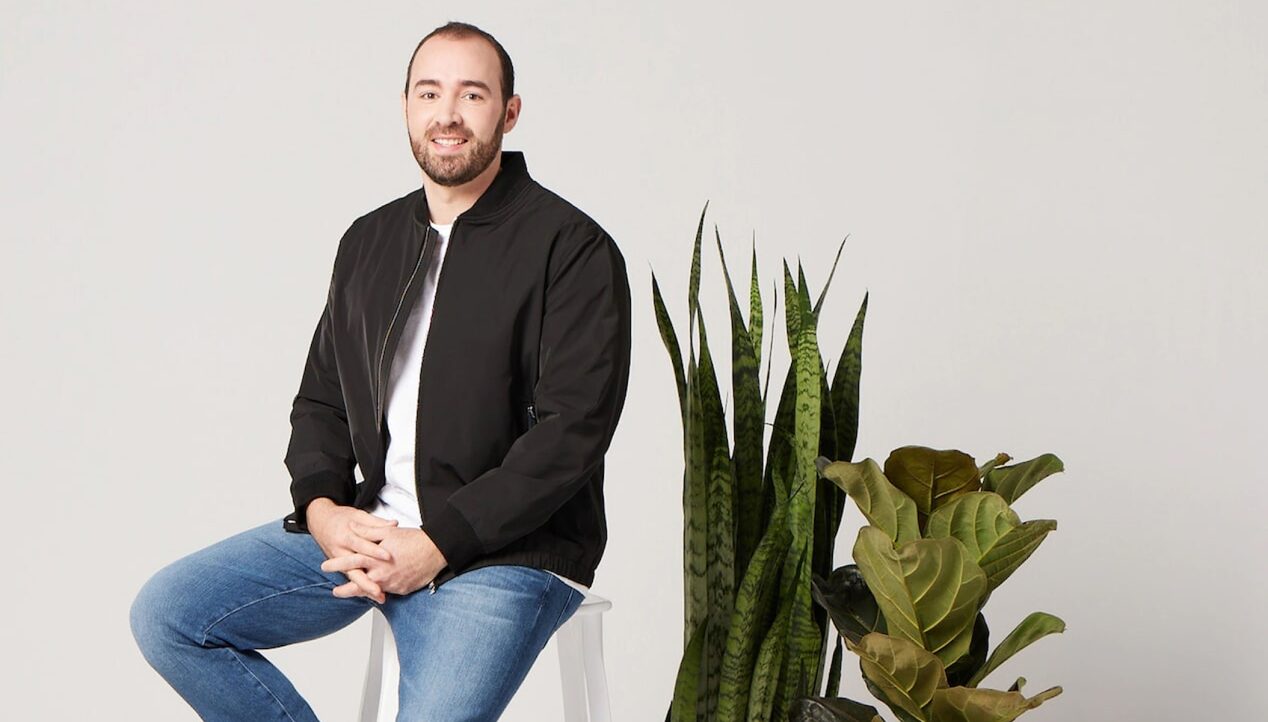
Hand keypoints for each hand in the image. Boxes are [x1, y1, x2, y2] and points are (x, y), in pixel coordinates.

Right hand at [306, 498, 397, 602]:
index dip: (375, 551)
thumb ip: (376, 523)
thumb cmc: (341, 518)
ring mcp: (339, 561)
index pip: (362, 545)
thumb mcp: (358, 516)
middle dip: (366, 581)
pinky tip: (373, 596)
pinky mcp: (341, 567)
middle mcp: (341, 551)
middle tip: (379, 590)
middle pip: (354, 569)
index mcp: (346, 536)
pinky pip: (352, 579)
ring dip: (365, 589)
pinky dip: (361, 588)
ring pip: (353, 577)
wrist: (320, 521)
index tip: (388, 557)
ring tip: (380, 597)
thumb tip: (394, 524)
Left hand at [321, 525, 447, 597]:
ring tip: (354, 593)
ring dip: (363, 591)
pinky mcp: (402, 589)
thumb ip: (368, 531)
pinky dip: (382, 590)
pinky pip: (389, 591)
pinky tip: (379, 589)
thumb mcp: (388, 532)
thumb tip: (353, 527)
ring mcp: (392, 584)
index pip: (351, 562)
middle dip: (345, 589)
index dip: (337, 564)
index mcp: (376, 558)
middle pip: (358, 584)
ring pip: (373, 591)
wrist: (436, 551)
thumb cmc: (414, 540)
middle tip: (335, 591)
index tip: (326, 567)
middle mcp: (382, 574)